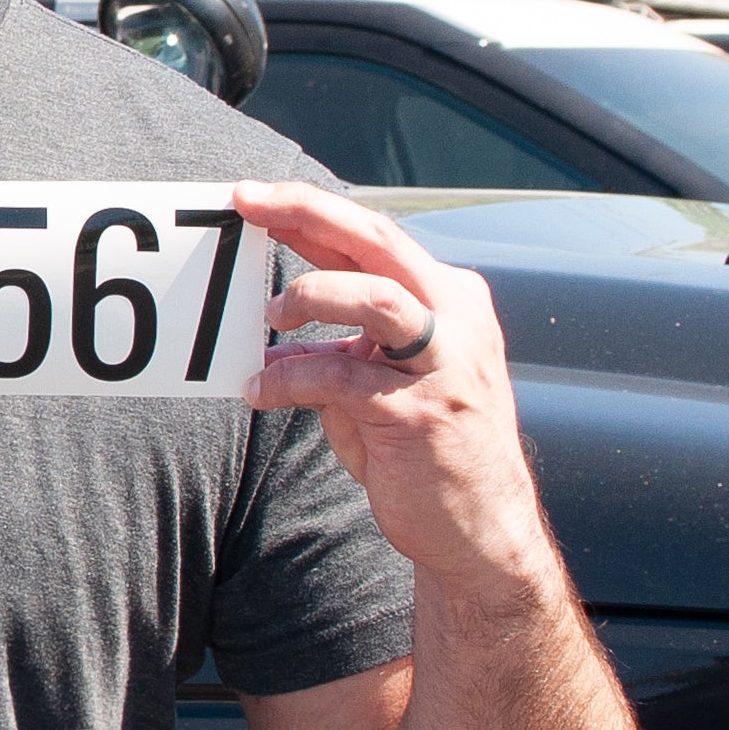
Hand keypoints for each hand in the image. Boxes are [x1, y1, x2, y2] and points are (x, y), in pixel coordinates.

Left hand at [238, 181, 554, 593]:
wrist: (482, 531)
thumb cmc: (427, 454)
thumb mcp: (385, 383)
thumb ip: (342, 347)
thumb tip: (279, 327)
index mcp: (449, 301)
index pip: (374, 238)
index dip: (311, 212)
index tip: (253, 198)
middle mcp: (456, 320)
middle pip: (378, 241)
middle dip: (307, 212)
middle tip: (246, 202)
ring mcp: (445, 365)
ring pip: (377, 296)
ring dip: (312, 294)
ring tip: (269, 315)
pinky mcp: (420, 413)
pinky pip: (342, 377)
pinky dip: (291, 377)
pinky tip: (260, 389)